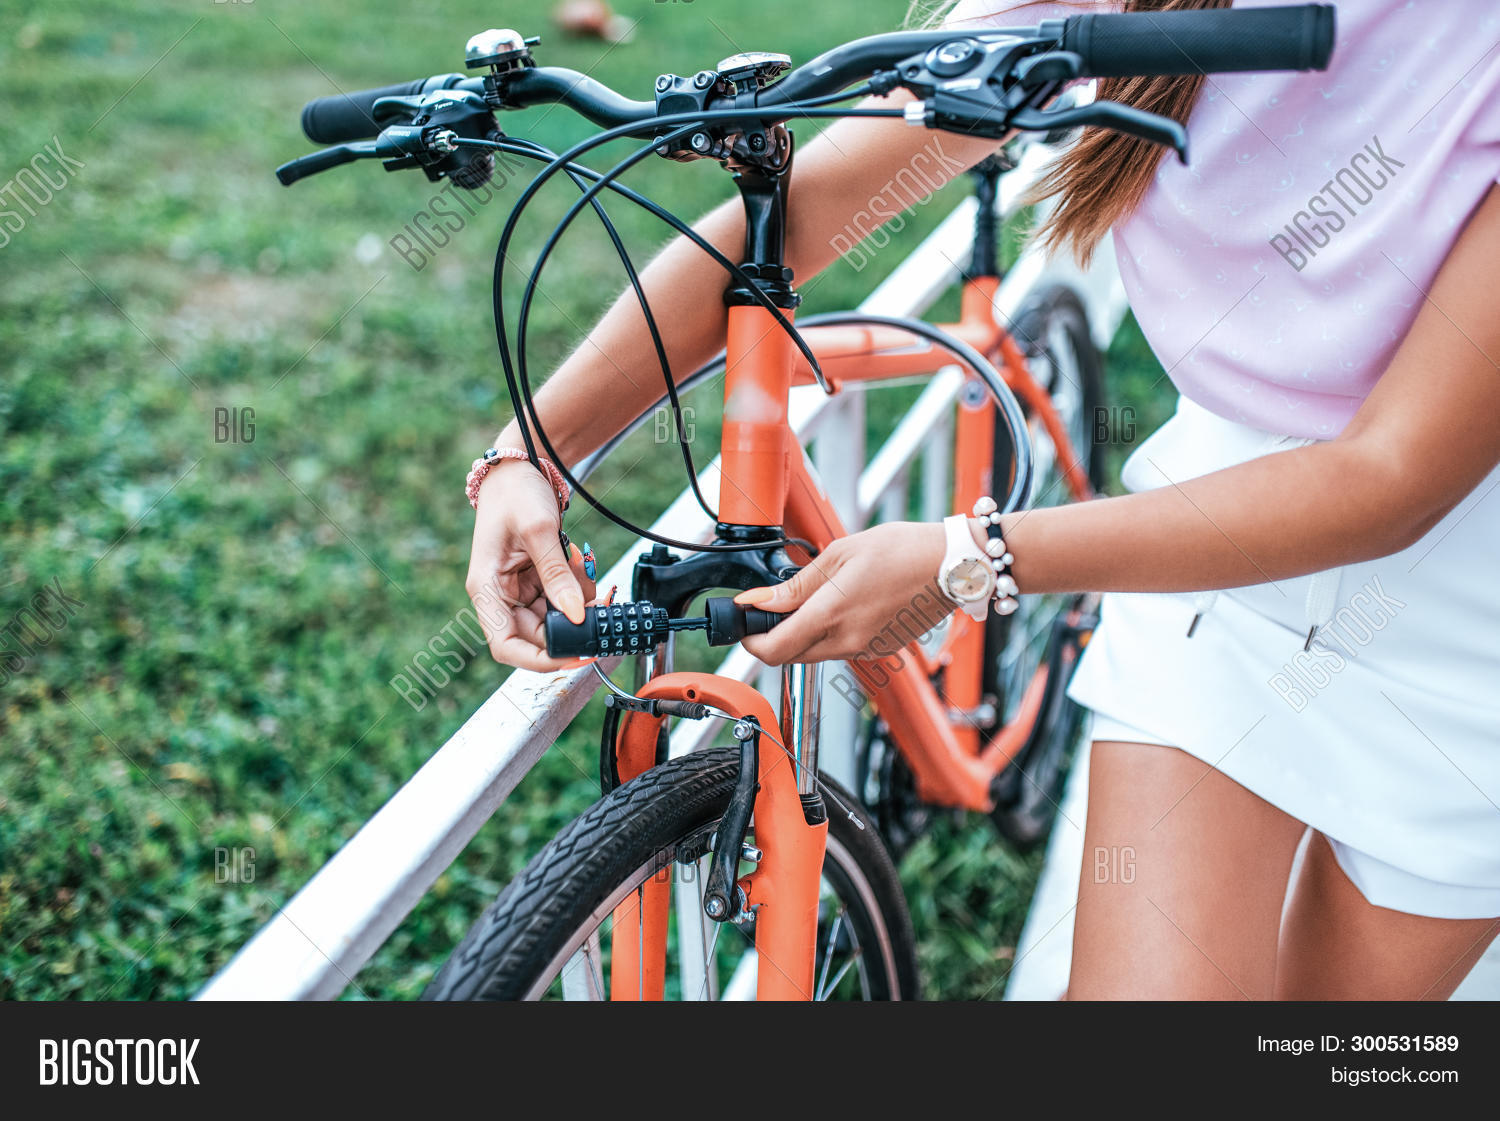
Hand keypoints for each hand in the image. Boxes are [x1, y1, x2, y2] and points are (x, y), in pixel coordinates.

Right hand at [464, 459, 596, 670]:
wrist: (519, 469)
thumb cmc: (516, 493)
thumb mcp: (539, 530)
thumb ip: (557, 575)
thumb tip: (576, 614)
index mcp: (486, 589)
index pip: (506, 646)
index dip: (538, 660)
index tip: (573, 657)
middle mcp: (500, 596)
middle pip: (537, 636)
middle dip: (571, 626)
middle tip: (601, 612)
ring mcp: (518, 591)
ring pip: (554, 619)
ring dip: (578, 606)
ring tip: (586, 574)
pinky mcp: (535, 583)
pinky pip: (561, 600)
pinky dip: (578, 591)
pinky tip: (581, 568)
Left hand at [736, 521, 956, 664]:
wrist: (952, 566)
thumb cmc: (902, 550)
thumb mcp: (839, 554)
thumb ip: (795, 585)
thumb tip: (757, 600)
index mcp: (831, 614)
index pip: (774, 649)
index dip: (751, 642)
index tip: (745, 624)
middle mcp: (847, 641)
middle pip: (790, 657)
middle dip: (773, 638)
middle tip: (771, 610)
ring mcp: (865, 649)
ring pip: (815, 654)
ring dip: (802, 635)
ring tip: (814, 599)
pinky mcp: (879, 651)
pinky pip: (841, 650)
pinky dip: (829, 634)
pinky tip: (843, 606)